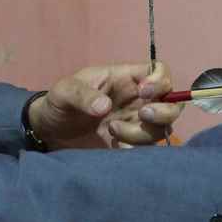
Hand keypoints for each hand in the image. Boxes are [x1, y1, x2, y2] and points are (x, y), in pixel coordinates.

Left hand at [32, 61, 178, 149]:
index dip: (160, 81)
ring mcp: (136, 123)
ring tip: (112, 131)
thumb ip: (82, 95)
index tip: (144, 92)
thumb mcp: (64, 92)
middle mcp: (137, 100)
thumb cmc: (58, 103)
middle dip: (164, 111)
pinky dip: (136, 150)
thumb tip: (104, 107)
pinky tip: (115, 147)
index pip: (159, 71)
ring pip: (161, 128)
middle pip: (172, 102)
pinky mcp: (131, 144)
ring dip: (142, 133)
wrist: (49, 133)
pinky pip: (148, 149)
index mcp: (125, 79)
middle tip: (141, 116)